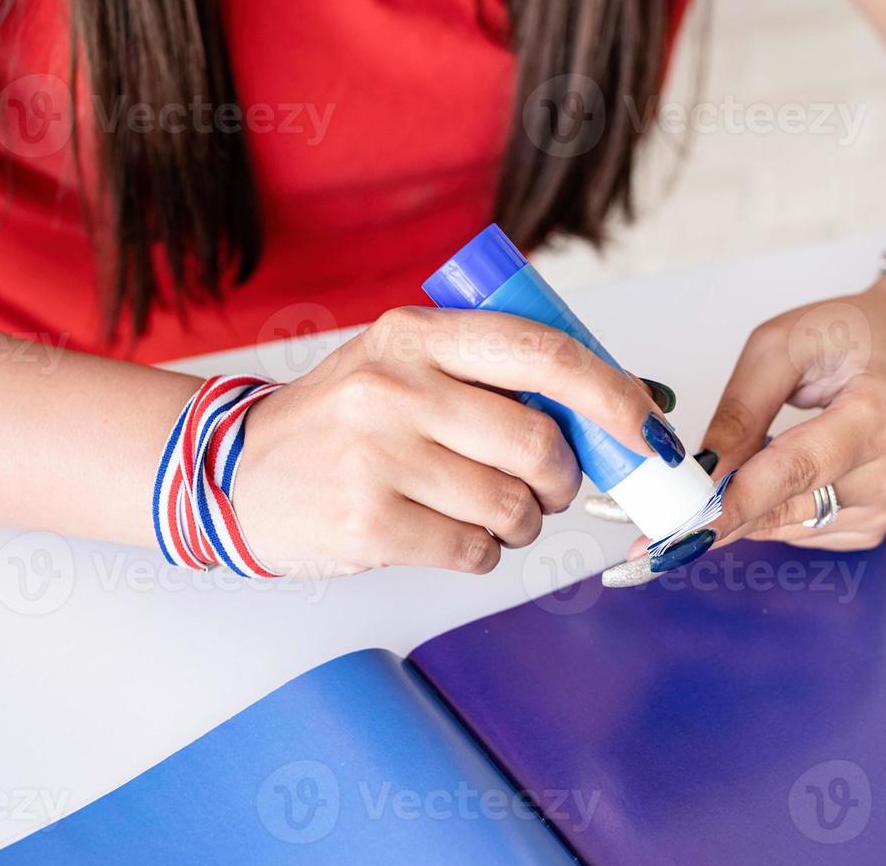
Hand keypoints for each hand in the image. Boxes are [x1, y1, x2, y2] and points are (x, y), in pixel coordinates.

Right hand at [233, 306, 678, 576]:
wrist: (238, 471)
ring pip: (513, 506)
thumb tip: (631, 402)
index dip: (612, 395)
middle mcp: (397, 388)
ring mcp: (377, 457)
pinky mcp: (368, 524)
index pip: (541, 354)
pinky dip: (483, 552)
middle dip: (563, 478)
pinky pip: (474, 550)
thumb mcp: (409, 365)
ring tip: (490, 511)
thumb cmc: (346, 418)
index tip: (647, 428)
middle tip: (546, 485)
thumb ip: (499, 374)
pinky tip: (450, 533)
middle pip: (539, 443)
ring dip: (523, 522)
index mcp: (417, 334)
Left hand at [637, 280, 885, 563]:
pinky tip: (781, 472)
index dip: (737, 502)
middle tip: (665, 514)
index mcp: (879, 413)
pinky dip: (778, 510)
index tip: (686, 529)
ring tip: (749, 455)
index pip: (796, 470)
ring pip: (789, 526)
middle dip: (722, 508)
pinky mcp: (879, 522)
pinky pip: (805, 532)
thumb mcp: (784, 344)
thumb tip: (702, 470)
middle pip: (787, 506)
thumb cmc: (856, 333)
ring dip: (752, 504)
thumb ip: (741, 409)